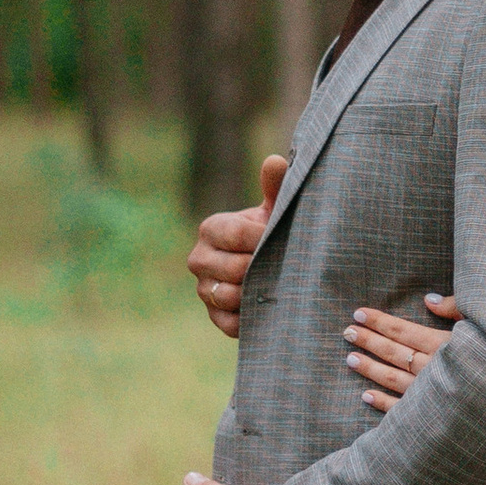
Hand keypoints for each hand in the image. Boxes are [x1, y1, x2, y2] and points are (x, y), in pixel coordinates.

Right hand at [189, 154, 289, 339]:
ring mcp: (203, 289)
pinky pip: (230, 323)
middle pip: (233, 268)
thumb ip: (275, 187)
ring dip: (258, 292)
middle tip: (286, 265)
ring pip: (230, 296)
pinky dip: (252, 318)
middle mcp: (199, 258)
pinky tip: (269, 306)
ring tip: (280, 285)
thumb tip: (275, 161)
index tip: (280, 238)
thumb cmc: (271, 232)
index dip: (262, 238)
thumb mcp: (274, 211)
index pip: (233, 234)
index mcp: (211, 228)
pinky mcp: (213, 316)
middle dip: (263, 267)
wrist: (271, 268)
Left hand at [343, 295, 464, 410]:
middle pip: (393, 352)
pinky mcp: (431, 414)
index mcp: (444, 344)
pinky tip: (366, 396)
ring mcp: (429, 392)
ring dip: (370, 368)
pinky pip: (401, 408)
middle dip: (369, 341)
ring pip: (392, 379)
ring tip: (350, 359)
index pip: (403, 330)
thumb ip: (454, 308)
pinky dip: (382, 402)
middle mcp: (432, 368)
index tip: (359, 314)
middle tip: (348, 332)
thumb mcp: (480, 321)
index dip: (380, 322)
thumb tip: (427, 299)